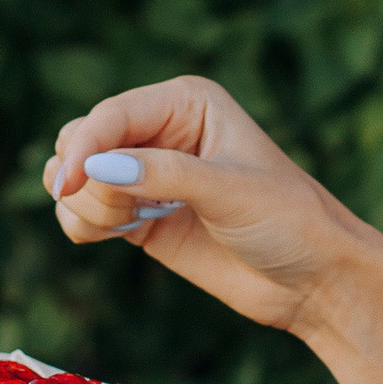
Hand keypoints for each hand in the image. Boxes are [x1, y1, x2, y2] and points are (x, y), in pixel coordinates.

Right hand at [43, 75, 382, 383]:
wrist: (312, 280)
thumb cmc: (288, 221)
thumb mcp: (230, 191)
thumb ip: (163, 175)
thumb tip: (94, 168)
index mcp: (186, 103)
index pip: (111, 115)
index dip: (83, 147)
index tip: (70, 185)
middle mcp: (160, 132)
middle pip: (81, 140)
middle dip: (85, 178)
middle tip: (123, 212)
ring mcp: (146, 176)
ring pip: (74, 178)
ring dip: (84, 204)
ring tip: (127, 223)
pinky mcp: (139, 217)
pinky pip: (82, 212)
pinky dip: (83, 224)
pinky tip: (118, 234)